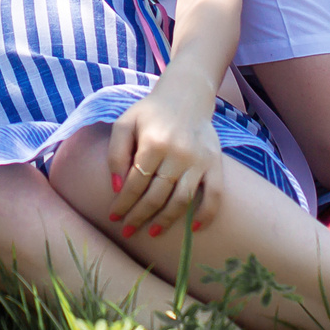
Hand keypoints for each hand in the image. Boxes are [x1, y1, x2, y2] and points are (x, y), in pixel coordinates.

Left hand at [106, 77, 223, 238]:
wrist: (186, 96)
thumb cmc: (150, 113)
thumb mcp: (125, 124)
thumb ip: (115, 153)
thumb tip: (117, 187)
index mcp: (154, 142)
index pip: (136, 183)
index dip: (123, 202)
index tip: (113, 216)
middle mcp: (178, 154)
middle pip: (157, 195)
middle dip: (139, 216)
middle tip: (127, 230)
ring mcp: (199, 160)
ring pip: (182, 200)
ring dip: (166, 221)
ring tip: (152, 232)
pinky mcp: (215, 163)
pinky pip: (215, 194)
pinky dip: (207, 214)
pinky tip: (194, 228)